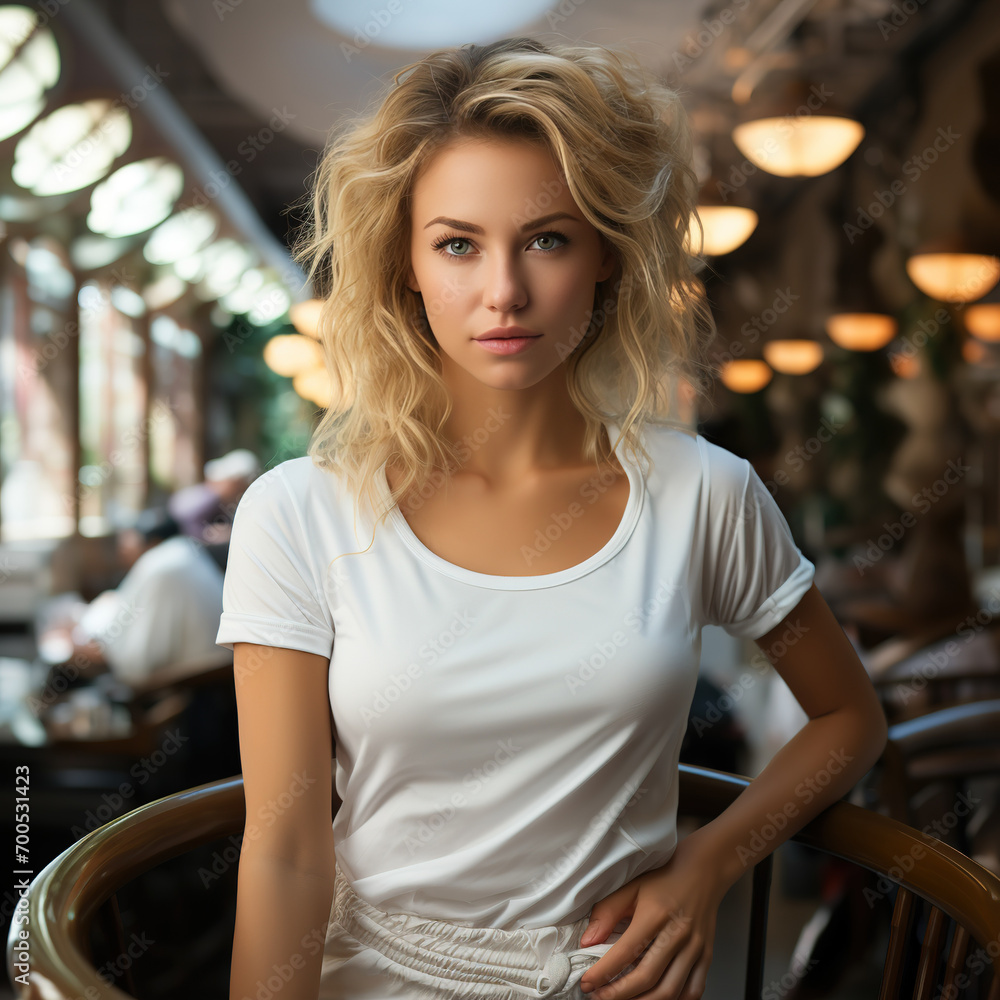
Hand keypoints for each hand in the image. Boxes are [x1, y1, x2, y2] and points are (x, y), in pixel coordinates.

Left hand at [578, 834, 732, 999]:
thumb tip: (588, 942)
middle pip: (648, 978)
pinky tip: (655, 998)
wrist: (703, 871)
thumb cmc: (665, 878)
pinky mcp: (706, 956)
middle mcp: (678, 934)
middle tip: (600, 997)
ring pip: (670, 991)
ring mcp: (695, 948)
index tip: (588, 983)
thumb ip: (607, 913)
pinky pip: (693, 990)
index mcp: (656, 914)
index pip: (627, 952)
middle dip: (619, 994)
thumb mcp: (631, 887)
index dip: (604, 972)